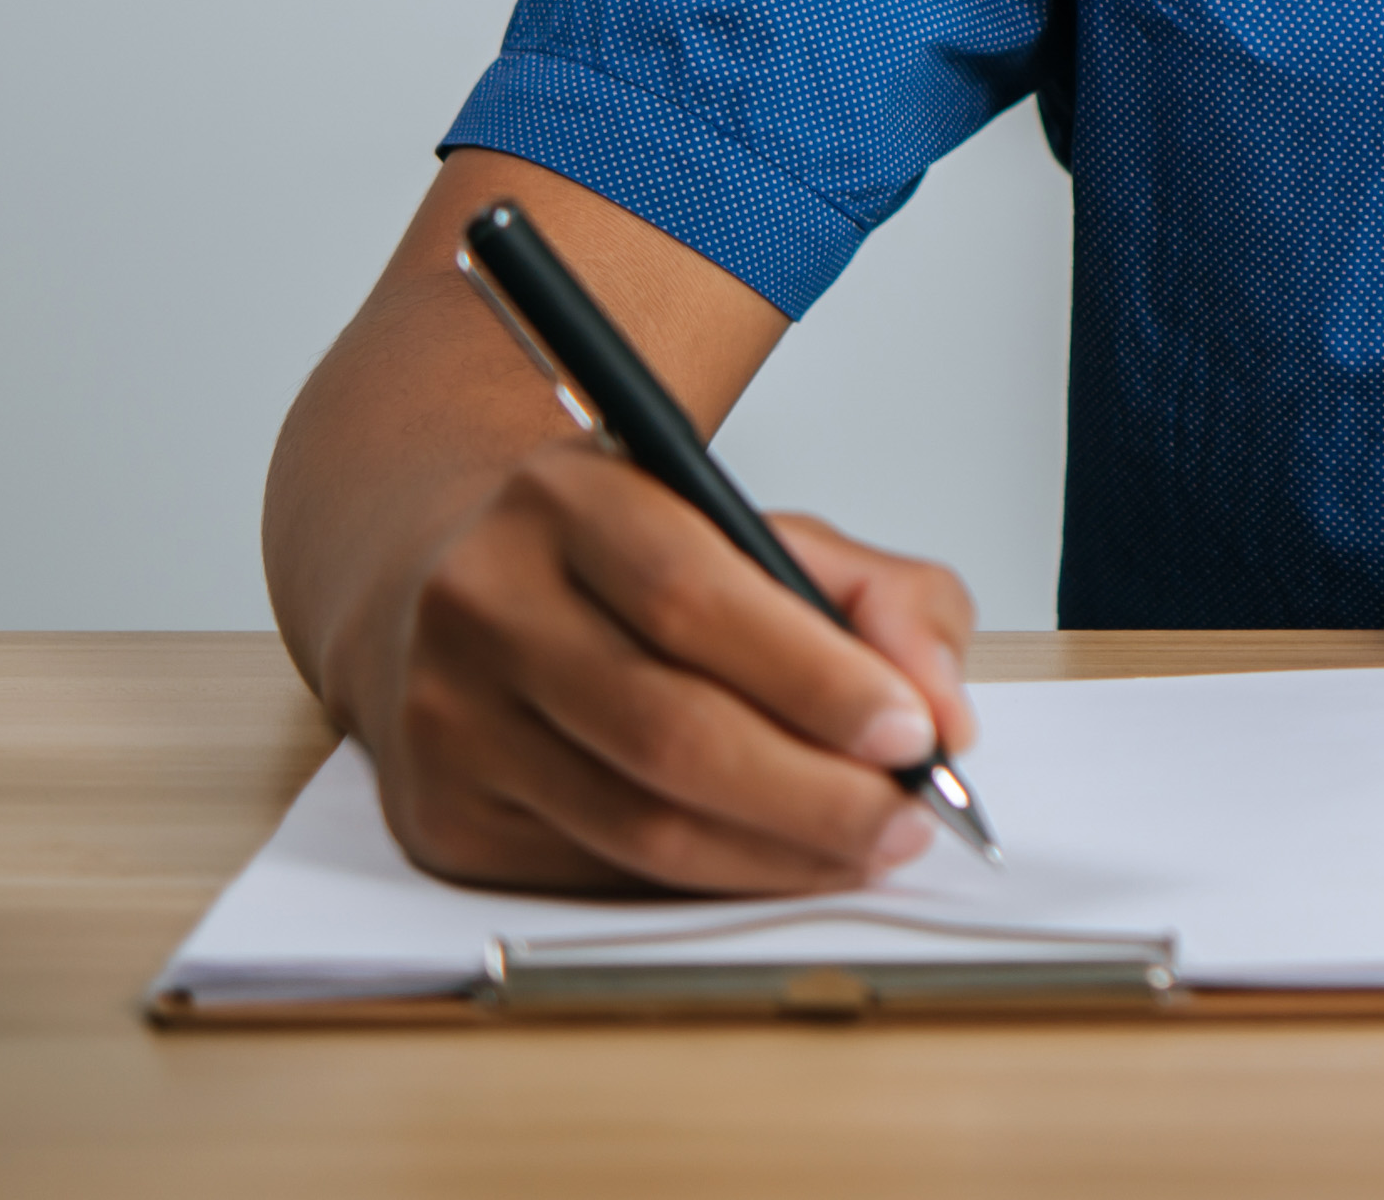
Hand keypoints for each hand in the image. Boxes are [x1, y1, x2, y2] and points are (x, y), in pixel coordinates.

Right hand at [328, 435, 979, 894]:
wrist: (449, 589)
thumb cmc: (631, 564)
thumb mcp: (755, 530)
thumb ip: (879, 598)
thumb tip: (942, 709)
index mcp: (567, 500)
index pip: (694, 599)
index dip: (815, 679)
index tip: (914, 731)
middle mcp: (484, 603)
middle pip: (668, 730)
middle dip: (813, 793)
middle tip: (907, 819)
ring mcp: (448, 720)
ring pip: (637, 824)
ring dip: (776, 855)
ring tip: (866, 849)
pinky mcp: (441, 818)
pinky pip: (600, 875)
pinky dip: (709, 883)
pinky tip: (775, 864)